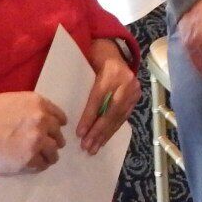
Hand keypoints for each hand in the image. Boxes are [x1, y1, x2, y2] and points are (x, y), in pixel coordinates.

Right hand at [0, 91, 67, 175]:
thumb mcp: (9, 101)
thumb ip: (28, 108)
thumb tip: (39, 118)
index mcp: (37, 103)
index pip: (59, 117)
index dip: (56, 125)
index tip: (53, 131)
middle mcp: (41, 121)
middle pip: (58, 135)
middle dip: (53, 141)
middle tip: (46, 147)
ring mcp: (37, 141)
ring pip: (53, 152)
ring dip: (48, 156)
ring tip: (41, 159)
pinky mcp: (29, 160)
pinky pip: (42, 165)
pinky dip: (38, 166)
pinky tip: (30, 165)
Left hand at [76, 38, 140, 153]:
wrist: (112, 53)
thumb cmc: (92, 60)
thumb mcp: (84, 68)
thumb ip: (80, 85)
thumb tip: (65, 111)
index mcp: (111, 71)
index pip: (99, 98)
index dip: (89, 116)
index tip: (80, 132)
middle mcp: (126, 81)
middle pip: (111, 110)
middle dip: (98, 131)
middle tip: (86, 146)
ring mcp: (134, 90)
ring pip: (119, 116)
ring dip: (105, 135)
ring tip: (93, 148)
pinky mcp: (136, 98)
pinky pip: (123, 117)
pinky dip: (112, 130)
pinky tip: (103, 141)